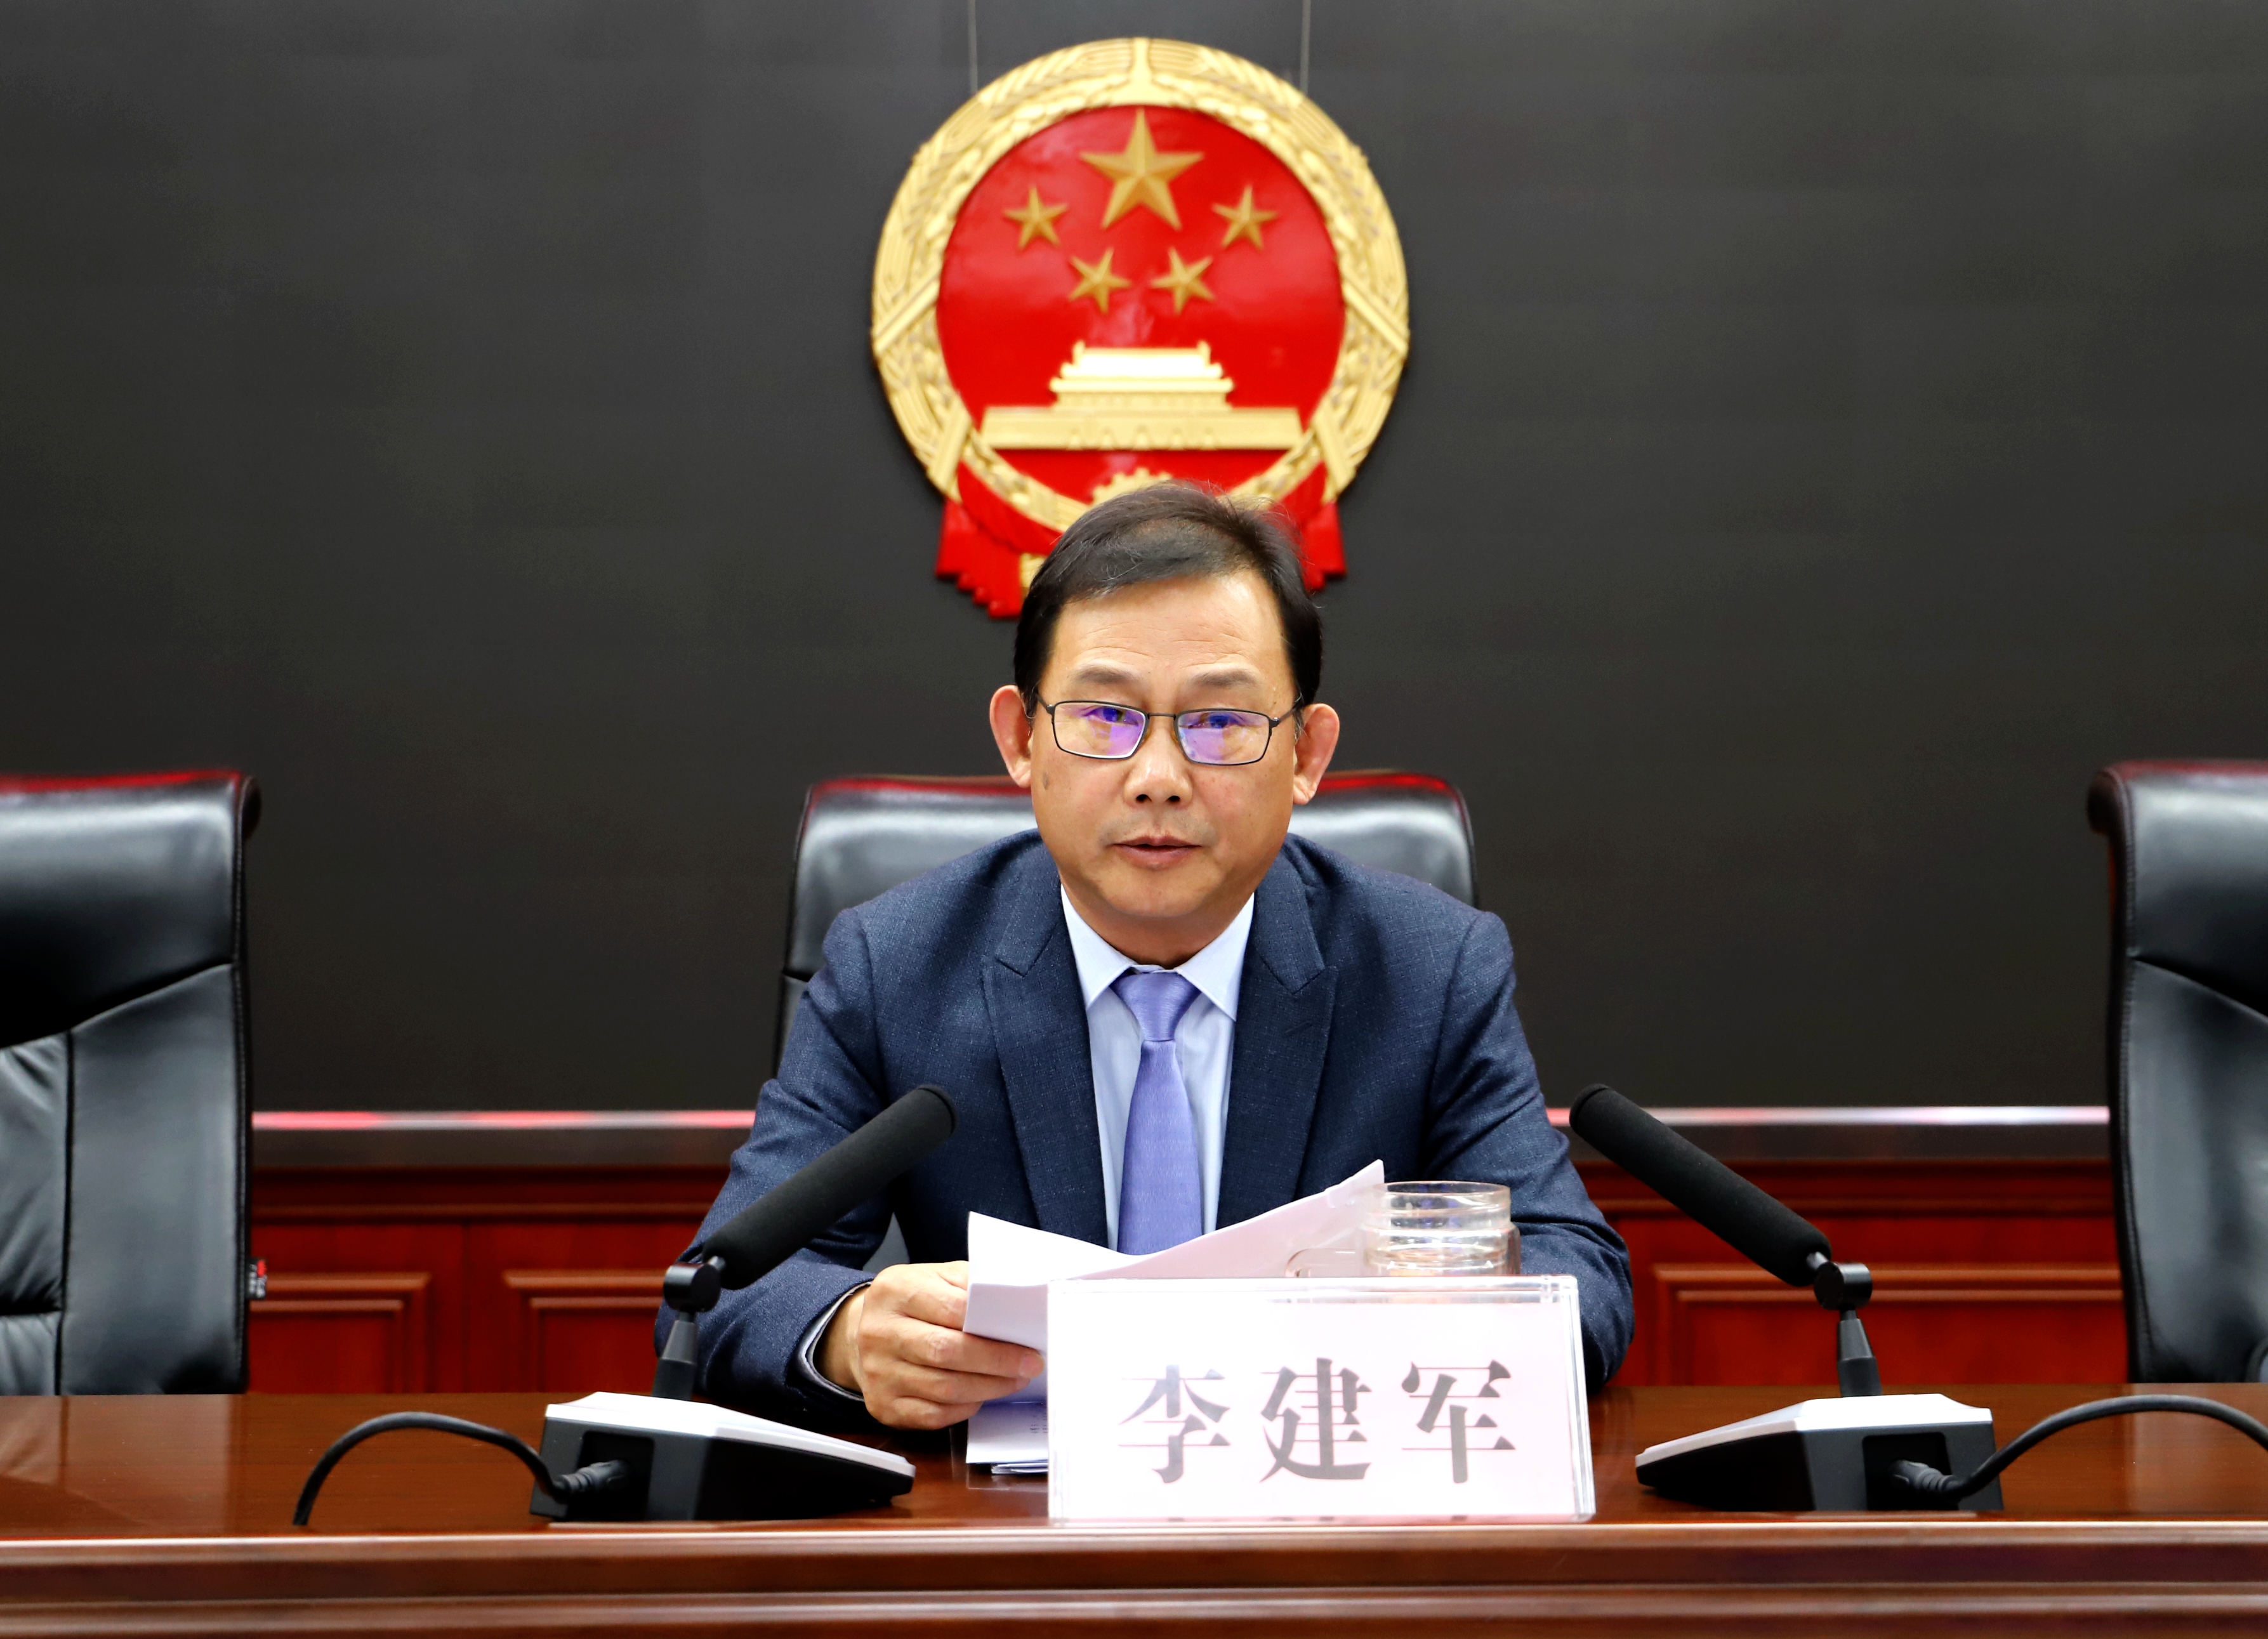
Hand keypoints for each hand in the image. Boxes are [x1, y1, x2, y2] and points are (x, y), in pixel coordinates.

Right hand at [818, 1261, 1042, 1429]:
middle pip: (946, 1351)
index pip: (952, 1309)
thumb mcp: (935, 1277)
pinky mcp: (883, 1405)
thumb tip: (1015, 1304)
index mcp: (896, 1290)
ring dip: (988, 1387)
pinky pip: (933, 1414)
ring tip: (1014, 1380)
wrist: (865, 1331)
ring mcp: (879, 1372)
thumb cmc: (912, 1303)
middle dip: (996, 1361)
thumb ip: (970, 1285)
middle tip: (1029, 1365)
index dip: (993, 1327)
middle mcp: (881, 1332)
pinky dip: (965, 1407)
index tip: (1025, 1338)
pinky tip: (981, 1396)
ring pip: (944, 1388)